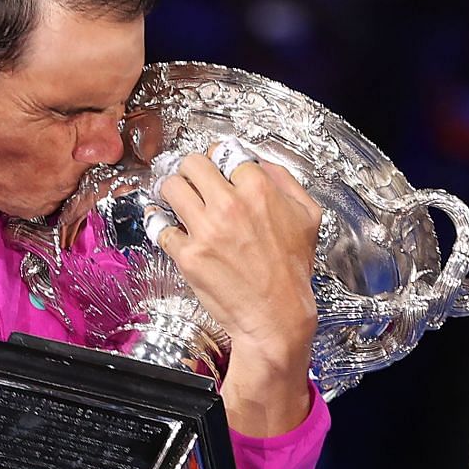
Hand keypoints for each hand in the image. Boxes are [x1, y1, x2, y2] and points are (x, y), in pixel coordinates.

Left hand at [157, 150, 319, 426]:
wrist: (276, 315)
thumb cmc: (291, 271)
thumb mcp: (308, 217)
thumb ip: (285, 182)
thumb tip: (260, 164)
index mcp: (259, 191)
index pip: (224, 152)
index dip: (219, 160)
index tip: (216, 169)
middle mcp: (229, 206)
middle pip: (191, 163)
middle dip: (192, 171)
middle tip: (194, 183)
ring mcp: (205, 230)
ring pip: (170, 187)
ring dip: (173, 192)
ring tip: (179, 202)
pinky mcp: (188, 255)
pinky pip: (160, 226)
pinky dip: (161, 224)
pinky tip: (169, 226)